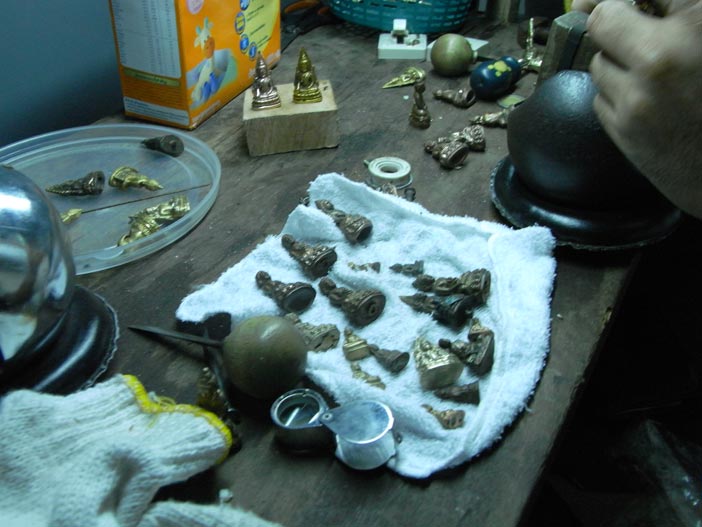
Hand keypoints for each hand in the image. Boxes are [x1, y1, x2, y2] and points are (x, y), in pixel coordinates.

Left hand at [573, 0, 701, 217]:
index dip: (630, 1)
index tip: (632, 6)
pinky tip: (649, 104)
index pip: (623, 0)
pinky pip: (600, 97)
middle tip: (641, 36)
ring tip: (655, 77)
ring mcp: (637, 97)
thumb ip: (672, 7)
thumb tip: (593, 4)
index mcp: (694, 27)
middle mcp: (662, 57)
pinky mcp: (622, 128)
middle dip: (617, 24)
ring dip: (618, 64)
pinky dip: (617, 95)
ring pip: (599, 62)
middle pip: (603, 20)